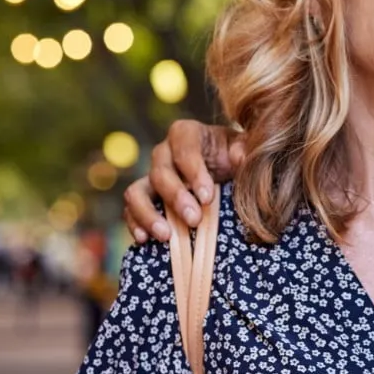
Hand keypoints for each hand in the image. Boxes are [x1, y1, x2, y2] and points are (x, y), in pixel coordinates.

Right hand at [122, 122, 243, 243]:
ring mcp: (150, 176)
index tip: (207, 197)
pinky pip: (130, 211)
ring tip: (167, 235)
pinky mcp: (144, 198)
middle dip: (176, 197)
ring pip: (136, 192)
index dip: (194, 173)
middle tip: (194, 219)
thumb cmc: (233, 154)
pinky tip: (145, 240)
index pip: (184, 149)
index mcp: (187, 134)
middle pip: (160, 173)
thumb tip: (240, 157)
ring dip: (149, 214)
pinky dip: (135, 225)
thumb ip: (243, 149)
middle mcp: (163, 153)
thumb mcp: (242, 147)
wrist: (224, 169)